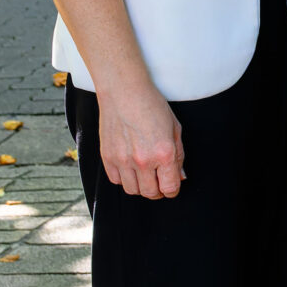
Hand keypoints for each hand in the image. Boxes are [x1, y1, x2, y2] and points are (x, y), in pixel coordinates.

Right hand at [96, 75, 183, 199]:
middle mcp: (142, 160)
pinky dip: (124, 179)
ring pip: (132, 190)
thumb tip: (180, 176)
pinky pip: (116, 180)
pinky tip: (130, 168)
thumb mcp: (175, 128)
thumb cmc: (152, 106)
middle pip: (150, 193)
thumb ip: (179, 155)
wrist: (124, 92)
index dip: (173, 190)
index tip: (172, 187)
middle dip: (158, 191)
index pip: (170, 187)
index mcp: (164, 153)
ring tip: (146, 175)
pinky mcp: (107, 157)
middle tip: (160, 183)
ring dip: (141, 187)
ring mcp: (122, 160)